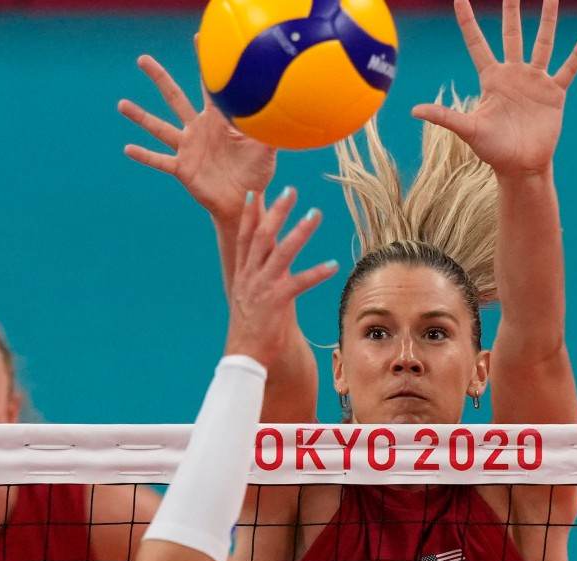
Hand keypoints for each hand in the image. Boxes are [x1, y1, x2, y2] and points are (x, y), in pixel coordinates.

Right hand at [120, 54, 277, 218]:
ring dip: (141, 117)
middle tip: (142, 59)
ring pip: (160, 128)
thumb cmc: (256, 174)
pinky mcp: (182, 169)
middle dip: (160, 79)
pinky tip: (128, 148)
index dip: (203, 64)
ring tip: (122, 104)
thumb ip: (271, 130)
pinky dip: (145, 155)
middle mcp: (198, 130)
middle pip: (175, 98)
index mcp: (218, 121)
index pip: (209, 87)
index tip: (197, 39)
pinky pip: (160, 160)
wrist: (244, 202)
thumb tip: (285, 110)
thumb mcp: (266, 150)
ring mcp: (188, 148)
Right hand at [224, 188, 339, 363]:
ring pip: (281, 253)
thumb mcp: (250, 295)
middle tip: (291, 190)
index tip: (255, 191)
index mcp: (243, 273)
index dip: (250, 214)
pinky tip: (333, 265)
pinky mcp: (277, 302)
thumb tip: (270, 260)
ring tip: (315, 214)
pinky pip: (299, 283)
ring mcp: (262, 288)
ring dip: (300, 232)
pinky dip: (316, 273)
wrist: (245, 355)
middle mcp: (250, 276)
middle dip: (277, 211)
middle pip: (263, 236)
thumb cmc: (251, 326)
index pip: (245, 237)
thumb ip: (258, 275)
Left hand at [412, 0, 576, 178]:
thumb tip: (413, 111)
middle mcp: (513, 73)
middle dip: (511, 9)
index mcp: (491, 78)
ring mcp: (535, 81)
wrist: (521, 167)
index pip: (476, 42)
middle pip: (512, 33)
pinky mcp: (554, 93)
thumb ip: (445, 116)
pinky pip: (567, 69)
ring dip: (548, 20)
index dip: (468, 20)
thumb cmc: (493, 150)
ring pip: (543, 43)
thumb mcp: (468, 129)